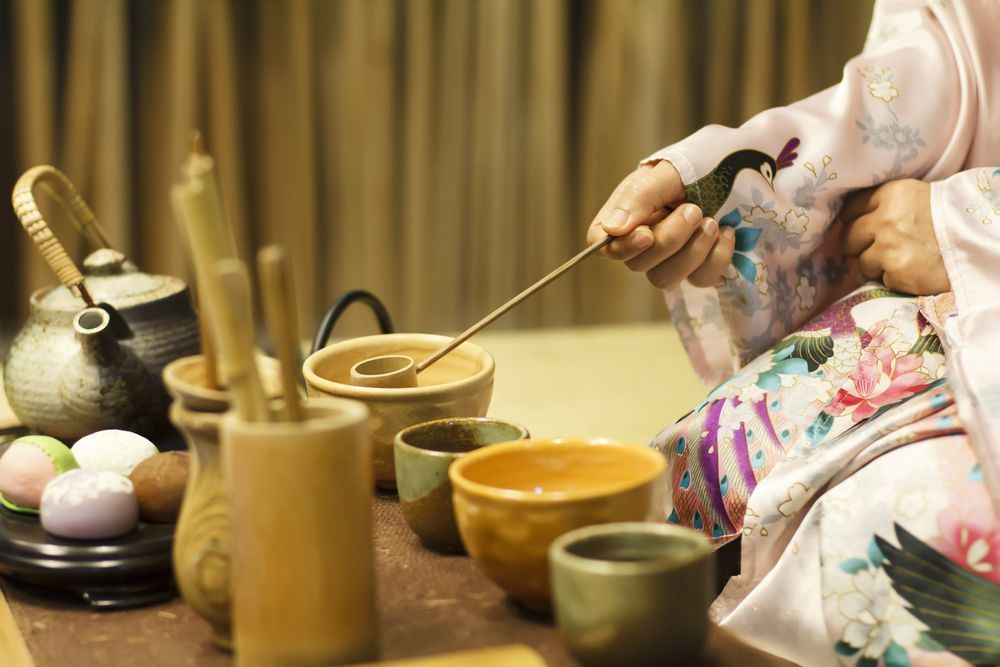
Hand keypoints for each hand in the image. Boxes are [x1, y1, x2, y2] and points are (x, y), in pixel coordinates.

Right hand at [587, 160, 735, 288]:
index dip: (619, 247)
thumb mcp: (669, 170)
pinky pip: (699, 280)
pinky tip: (727, 233)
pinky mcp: (699, 267)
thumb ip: (640, 196)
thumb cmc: (704, 160)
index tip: (646, 235)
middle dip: (669, 241)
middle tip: (694, 210)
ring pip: (664, 279)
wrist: (748, 164)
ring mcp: (671, 256)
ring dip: (692, 253)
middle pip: (637, 263)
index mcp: (628, 210)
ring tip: (713, 222)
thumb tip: (611, 229)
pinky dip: (716, 259)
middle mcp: (644, 238)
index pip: (601, 242)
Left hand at [839, 179, 950, 294]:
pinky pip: (882, 279)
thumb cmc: (945, 219)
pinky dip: (894, 278)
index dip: (854, 220)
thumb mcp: (914, 198)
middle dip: (860, 245)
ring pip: (862, 262)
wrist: (978, 243)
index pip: (849, 208)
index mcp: (891, 194)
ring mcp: (890, 247)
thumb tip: (848, 221)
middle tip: (882, 246)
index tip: (864, 227)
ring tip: (904, 257)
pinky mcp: (898, 271)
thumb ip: (883, 204)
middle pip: (847, 238)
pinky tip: (914, 269)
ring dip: (877, 265)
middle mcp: (886, 219)